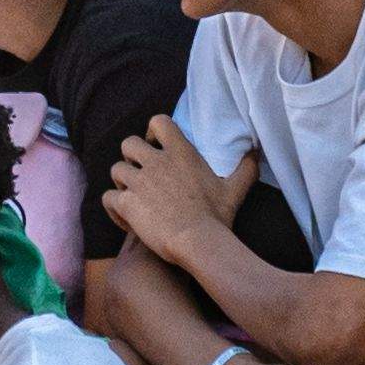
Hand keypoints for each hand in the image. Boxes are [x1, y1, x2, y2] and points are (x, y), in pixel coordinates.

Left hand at [102, 111, 233, 263]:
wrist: (199, 243)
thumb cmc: (217, 217)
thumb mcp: (235, 189)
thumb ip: (245, 167)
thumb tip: (255, 151)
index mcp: (180, 153)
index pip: (159, 122)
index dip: (153, 132)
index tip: (157, 146)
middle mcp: (156, 162)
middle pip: (129, 143)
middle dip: (131, 158)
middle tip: (142, 175)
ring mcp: (139, 182)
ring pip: (116, 170)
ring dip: (122, 183)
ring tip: (133, 198)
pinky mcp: (127, 203)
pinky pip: (109, 198)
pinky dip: (113, 208)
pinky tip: (124, 220)